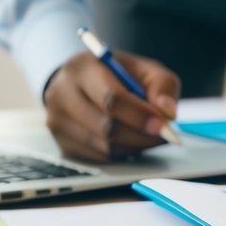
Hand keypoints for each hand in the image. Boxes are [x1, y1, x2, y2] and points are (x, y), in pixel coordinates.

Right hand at [44, 50, 179, 161]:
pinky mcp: (61, 143)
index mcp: (82, 68)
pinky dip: (121, 153)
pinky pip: (98, 157)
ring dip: (134, 146)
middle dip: (140, 135)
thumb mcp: (145, 70)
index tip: (162, 125)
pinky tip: (132, 141)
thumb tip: (168, 112)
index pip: (110, 98)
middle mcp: (61, 93)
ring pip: (103, 146)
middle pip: (105, 126)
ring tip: (150, 137)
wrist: (84, 83)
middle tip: (163, 136)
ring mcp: (57, 121)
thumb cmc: (118, 75)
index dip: (139, 115)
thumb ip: (162, 86)